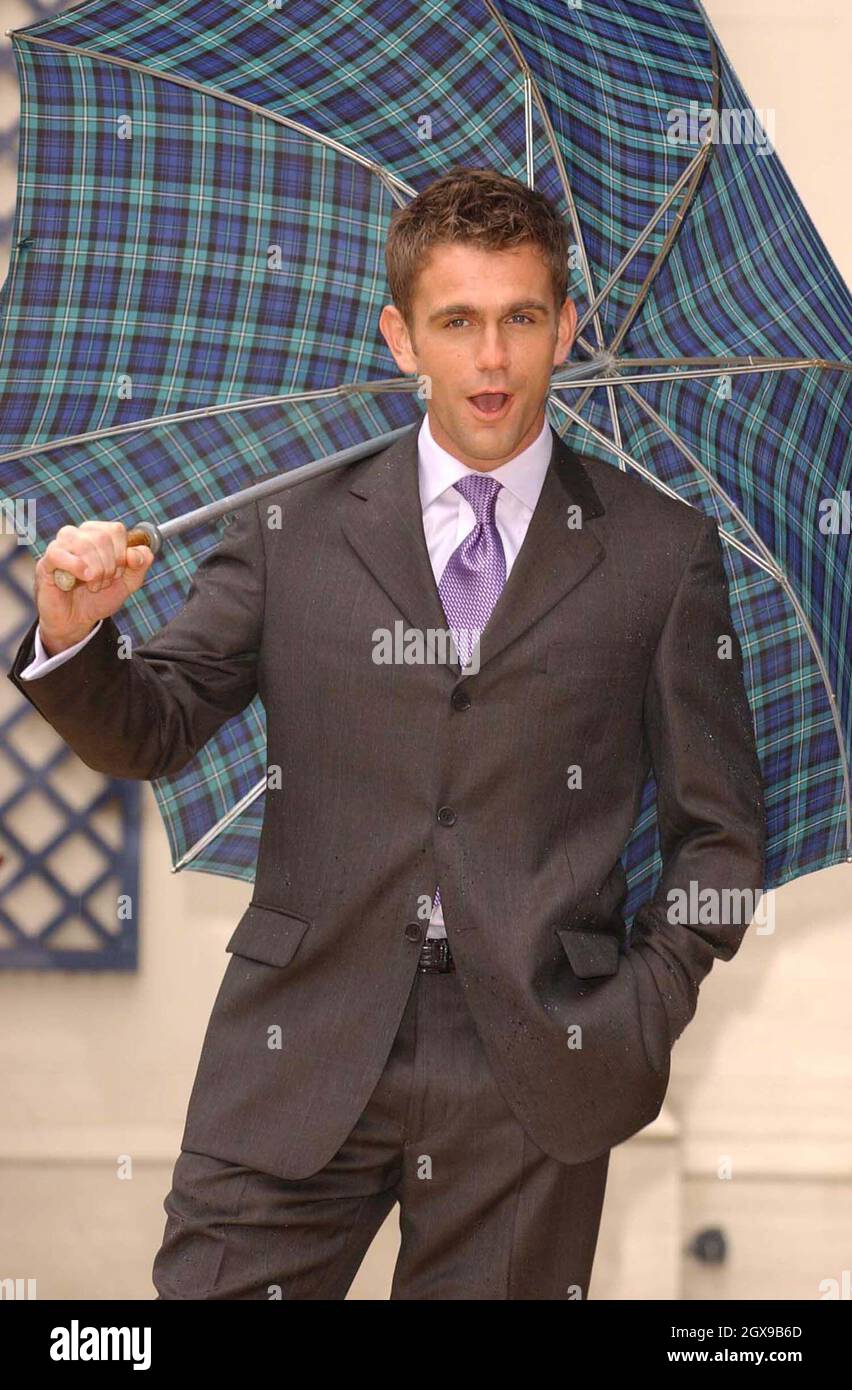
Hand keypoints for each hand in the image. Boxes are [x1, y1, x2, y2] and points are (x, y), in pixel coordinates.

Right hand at [35, 520, 153, 653]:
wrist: (77, 621)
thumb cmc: (99, 598)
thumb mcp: (128, 583)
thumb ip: (140, 564)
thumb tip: (136, 552)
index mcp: (97, 534)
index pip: (116, 530)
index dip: (122, 554)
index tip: (117, 573)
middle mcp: (78, 535)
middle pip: (102, 537)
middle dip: (109, 567)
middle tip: (103, 583)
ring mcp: (60, 546)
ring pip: (83, 543)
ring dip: (95, 571)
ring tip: (92, 585)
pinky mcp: (46, 562)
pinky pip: (59, 553)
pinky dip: (75, 567)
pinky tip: (81, 578)